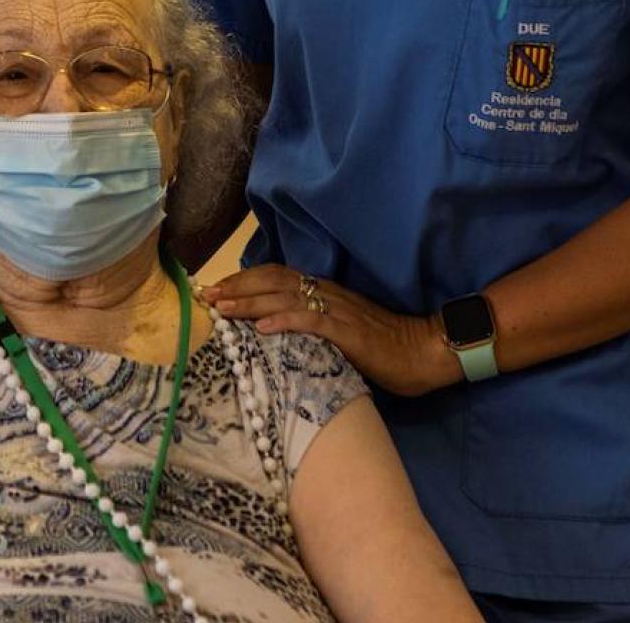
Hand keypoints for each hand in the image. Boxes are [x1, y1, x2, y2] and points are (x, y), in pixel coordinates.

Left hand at [204, 265, 459, 396]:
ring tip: (223, 308)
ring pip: (284, 298)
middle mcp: (325, 293)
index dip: (243, 281)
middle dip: (236, 287)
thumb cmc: (383, 347)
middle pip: (272, 281)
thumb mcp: (338, 332)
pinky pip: (311, 321)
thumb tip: (275, 332)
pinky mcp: (348, 331)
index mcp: (322, 292)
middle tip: (207, 296)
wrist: (423, 351)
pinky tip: (261, 328)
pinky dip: (284, 322)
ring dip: (250, 302)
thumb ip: (311, 327)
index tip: (214, 291)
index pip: (275, 277)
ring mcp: (336, 310)